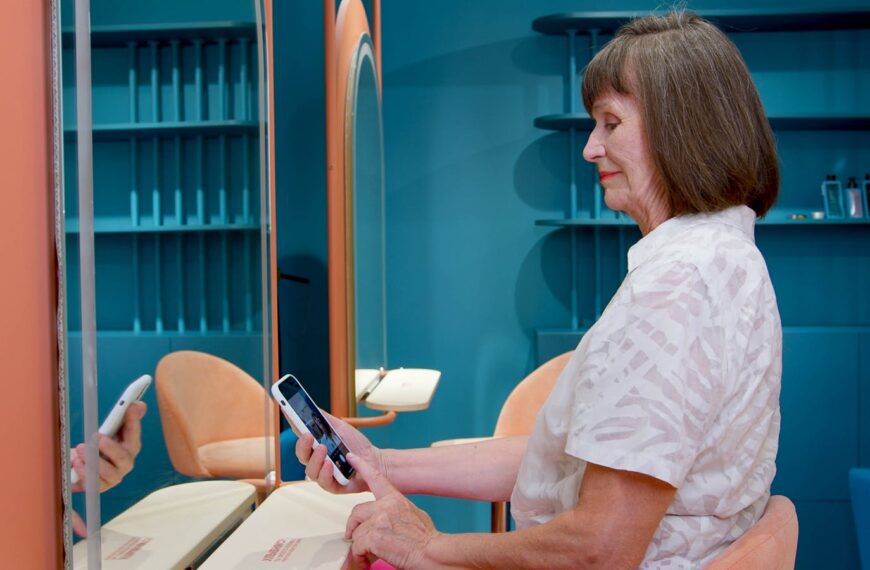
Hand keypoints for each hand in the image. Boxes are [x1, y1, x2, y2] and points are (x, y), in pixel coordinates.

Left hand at [71, 401, 145, 492]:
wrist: (81, 466)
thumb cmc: (99, 447)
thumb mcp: (110, 430)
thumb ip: (124, 417)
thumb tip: (139, 405)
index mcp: (131, 446)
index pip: (134, 433)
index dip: (133, 421)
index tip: (130, 408)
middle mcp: (126, 462)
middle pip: (124, 457)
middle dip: (111, 448)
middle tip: (97, 438)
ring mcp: (114, 476)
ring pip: (108, 472)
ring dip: (93, 460)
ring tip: (80, 449)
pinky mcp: (100, 487)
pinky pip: (94, 483)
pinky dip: (84, 472)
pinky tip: (76, 462)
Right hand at [294, 410, 385, 493]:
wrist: (374, 460)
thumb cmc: (356, 445)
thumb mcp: (340, 427)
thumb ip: (324, 418)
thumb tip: (310, 406)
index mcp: (316, 447)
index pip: (301, 438)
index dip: (294, 428)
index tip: (290, 416)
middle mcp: (317, 461)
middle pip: (302, 456)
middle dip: (302, 445)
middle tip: (308, 436)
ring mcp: (324, 474)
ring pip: (310, 471)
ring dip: (315, 459)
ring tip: (323, 449)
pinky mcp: (333, 486)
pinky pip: (324, 482)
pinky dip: (325, 473)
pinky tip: (330, 464)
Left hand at [345, 453, 438, 569]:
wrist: (433, 553)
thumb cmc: (427, 539)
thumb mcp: (415, 515)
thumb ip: (397, 511)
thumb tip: (389, 519)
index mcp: (395, 499)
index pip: (376, 478)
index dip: (362, 466)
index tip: (352, 457)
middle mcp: (385, 506)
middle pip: (356, 511)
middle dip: (353, 527)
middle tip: (355, 538)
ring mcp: (379, 520)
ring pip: (356, 532)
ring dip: (360, 546)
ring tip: (368, 555)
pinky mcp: (374, 536)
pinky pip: (357, 546)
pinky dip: (360, 556)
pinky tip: (367, 561)